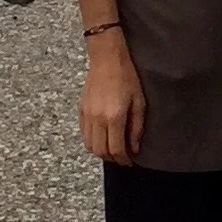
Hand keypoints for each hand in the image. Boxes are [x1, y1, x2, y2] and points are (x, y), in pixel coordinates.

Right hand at [80, 33, 146, 164]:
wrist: (107, 59)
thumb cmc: (127, 77)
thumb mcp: (139, 102)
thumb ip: (137, 128)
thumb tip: (134, 148)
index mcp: (114, 117)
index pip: (116, 149)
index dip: (124, 160)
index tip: (130, 162)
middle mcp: (98, 119)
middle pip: (101, 151)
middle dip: (113, 159)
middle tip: (122, 157)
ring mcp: (87, 115)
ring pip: (90, 146)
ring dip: (101, 152)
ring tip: (112, 149)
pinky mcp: (81, 110)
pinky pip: (83, 134)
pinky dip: (92, 142)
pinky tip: (102, 138)